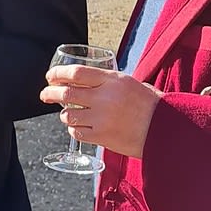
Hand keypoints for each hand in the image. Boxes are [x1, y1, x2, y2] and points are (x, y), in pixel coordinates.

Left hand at [42, 62, 160, 159]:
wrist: (165, 130)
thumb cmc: (152, 106)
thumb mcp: (132, 84)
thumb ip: (110, 82)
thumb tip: (87, 81)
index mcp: (113, 80)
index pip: (76, 73)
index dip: (58, 74)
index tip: (50, 76)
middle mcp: (104, 98)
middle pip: (66, 93)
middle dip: (50, 93)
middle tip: (45, 94)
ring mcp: (101, 119)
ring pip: (69, 115)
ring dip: (65, 114)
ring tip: (68, 114)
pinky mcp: (102, 137)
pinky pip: (77, 133)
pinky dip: (74, 130)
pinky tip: (78, 127)